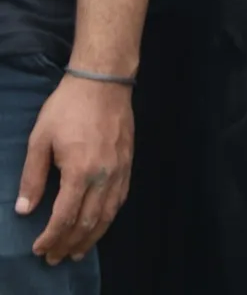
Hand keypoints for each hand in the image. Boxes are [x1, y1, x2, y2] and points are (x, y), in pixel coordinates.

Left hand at [16, 73, 133, 264]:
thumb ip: (33, 176)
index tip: (39, 249)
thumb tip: (24, 209)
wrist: (104, 81)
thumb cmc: (68, 107)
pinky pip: (120, 200)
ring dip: (90, 238)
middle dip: (68, 244)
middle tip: (54, 258)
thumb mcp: (40, 138)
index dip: (51, 237)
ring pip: (107, 216)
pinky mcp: (128, 163)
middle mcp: (103, 176)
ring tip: (76, 252)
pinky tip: (99, 225)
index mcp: (79, 171)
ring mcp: (119, 171)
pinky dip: (108, 219)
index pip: (64, 217)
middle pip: (87, 223)